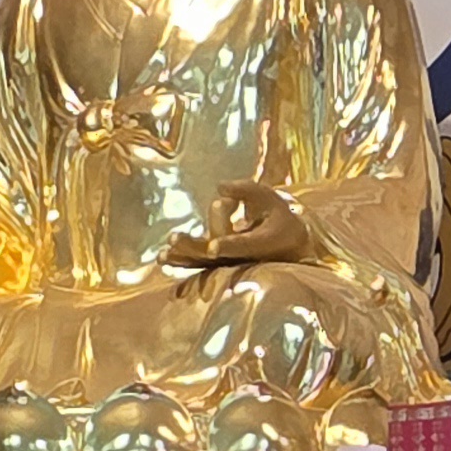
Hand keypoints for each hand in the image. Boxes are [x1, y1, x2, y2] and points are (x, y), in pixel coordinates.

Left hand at [164, 181, 310, 271]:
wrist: (288, 247)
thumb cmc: (277, 218)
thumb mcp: (269, 199)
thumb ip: (247, 190)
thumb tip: (220, 186)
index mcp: (262, 244)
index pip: (244, 245)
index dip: (228, 245)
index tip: (214, 248)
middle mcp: (244, 258)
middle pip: (216, 255)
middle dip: (194, 247)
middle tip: (174, 238)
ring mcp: (229, 262)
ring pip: (204, 262)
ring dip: (182, 255)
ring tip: (163, 251)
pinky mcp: (216, 262)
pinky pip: (196, 263)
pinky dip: (179, 261)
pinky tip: (161, 257)